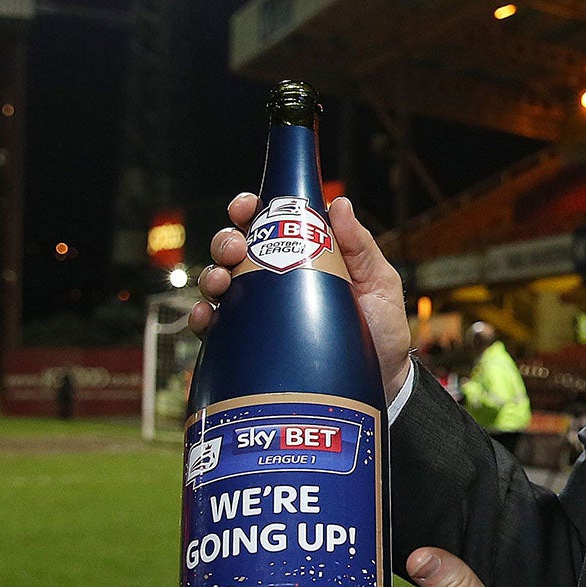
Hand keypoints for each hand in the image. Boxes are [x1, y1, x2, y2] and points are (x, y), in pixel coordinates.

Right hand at [188, 193, 413, 402]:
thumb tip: (340, 204)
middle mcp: (274, 279)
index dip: (250, 209)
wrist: (382, 382)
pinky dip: (203, 318)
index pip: (267, 224)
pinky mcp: (250, 345)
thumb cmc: (382, 328)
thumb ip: (360, 246)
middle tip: (236, 248)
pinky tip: (208, 317)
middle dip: (226, 240)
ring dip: (212, 275)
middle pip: (235, 249)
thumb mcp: (379, 282)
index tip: (248, 207)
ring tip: (222, 281)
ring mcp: (259, 311)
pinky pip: (216, 328)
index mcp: (304, 255)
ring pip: (219, 282)